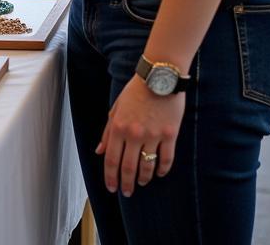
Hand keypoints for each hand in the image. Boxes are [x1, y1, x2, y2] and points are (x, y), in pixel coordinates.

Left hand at [97, 75, 184, 195]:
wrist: (159, 77)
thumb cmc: (136, 91)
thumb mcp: (116, 108)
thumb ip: (108, 131)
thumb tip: (100, 151)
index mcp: (118, 126)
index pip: (111, 159)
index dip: (110, 176)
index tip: (111, 188)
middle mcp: (134, 134)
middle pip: (128, 167)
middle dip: (126, 183)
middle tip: (126, 192)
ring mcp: (153, 135)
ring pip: (147, 166)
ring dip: (143, 179)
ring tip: (141, 183)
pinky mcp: (170, 135)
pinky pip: (166, 159)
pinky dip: (162, 170)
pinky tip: (160, 174)